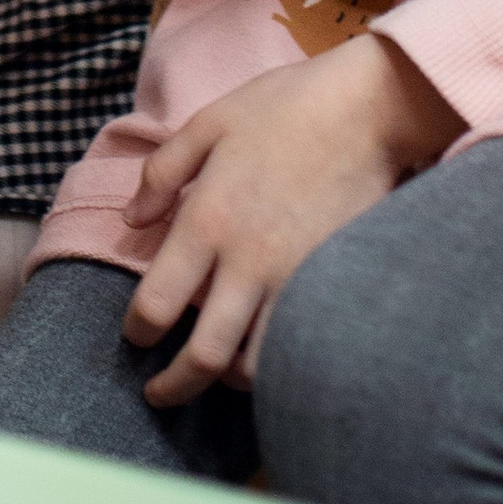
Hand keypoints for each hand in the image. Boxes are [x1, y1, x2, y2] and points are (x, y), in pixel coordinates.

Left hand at [119, 39, 461, 406]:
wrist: (369, 108)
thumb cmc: (284, 107)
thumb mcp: (208, 122)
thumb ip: (162, 173)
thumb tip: (133, 222)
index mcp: (207, 220)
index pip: (156, 303)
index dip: (138, 332)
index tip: (136, 339)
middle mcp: (247, 262)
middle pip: (202, 355)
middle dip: (174, 387)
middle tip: (160, 396)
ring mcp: (295, 279)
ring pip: (256, 365)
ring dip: (230, 380)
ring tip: (217, 377)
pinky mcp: (334, 284)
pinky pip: (301, 346)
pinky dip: (279, 364)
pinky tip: (268, 356)